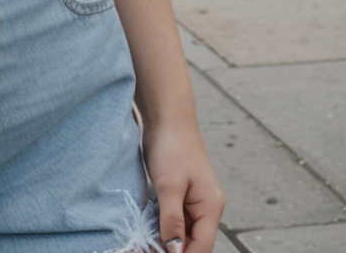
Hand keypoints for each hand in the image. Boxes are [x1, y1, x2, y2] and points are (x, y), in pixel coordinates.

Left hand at [143, 122, 224, 252]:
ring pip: (182, 231)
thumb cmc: (170, 146)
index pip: (202, 247)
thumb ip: (172, 220)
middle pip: (193, 242)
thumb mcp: (168, 186)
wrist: (166, 116)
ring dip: (166, 239)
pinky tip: (147, 228)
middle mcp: (206, 208)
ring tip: (144, 242)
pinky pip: (174, 217)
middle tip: (146, 248)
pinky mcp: (180, 192)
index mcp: (211, 208)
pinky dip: (162, 225)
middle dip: (172, 250)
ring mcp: (194, 200)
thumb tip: (174, 251)